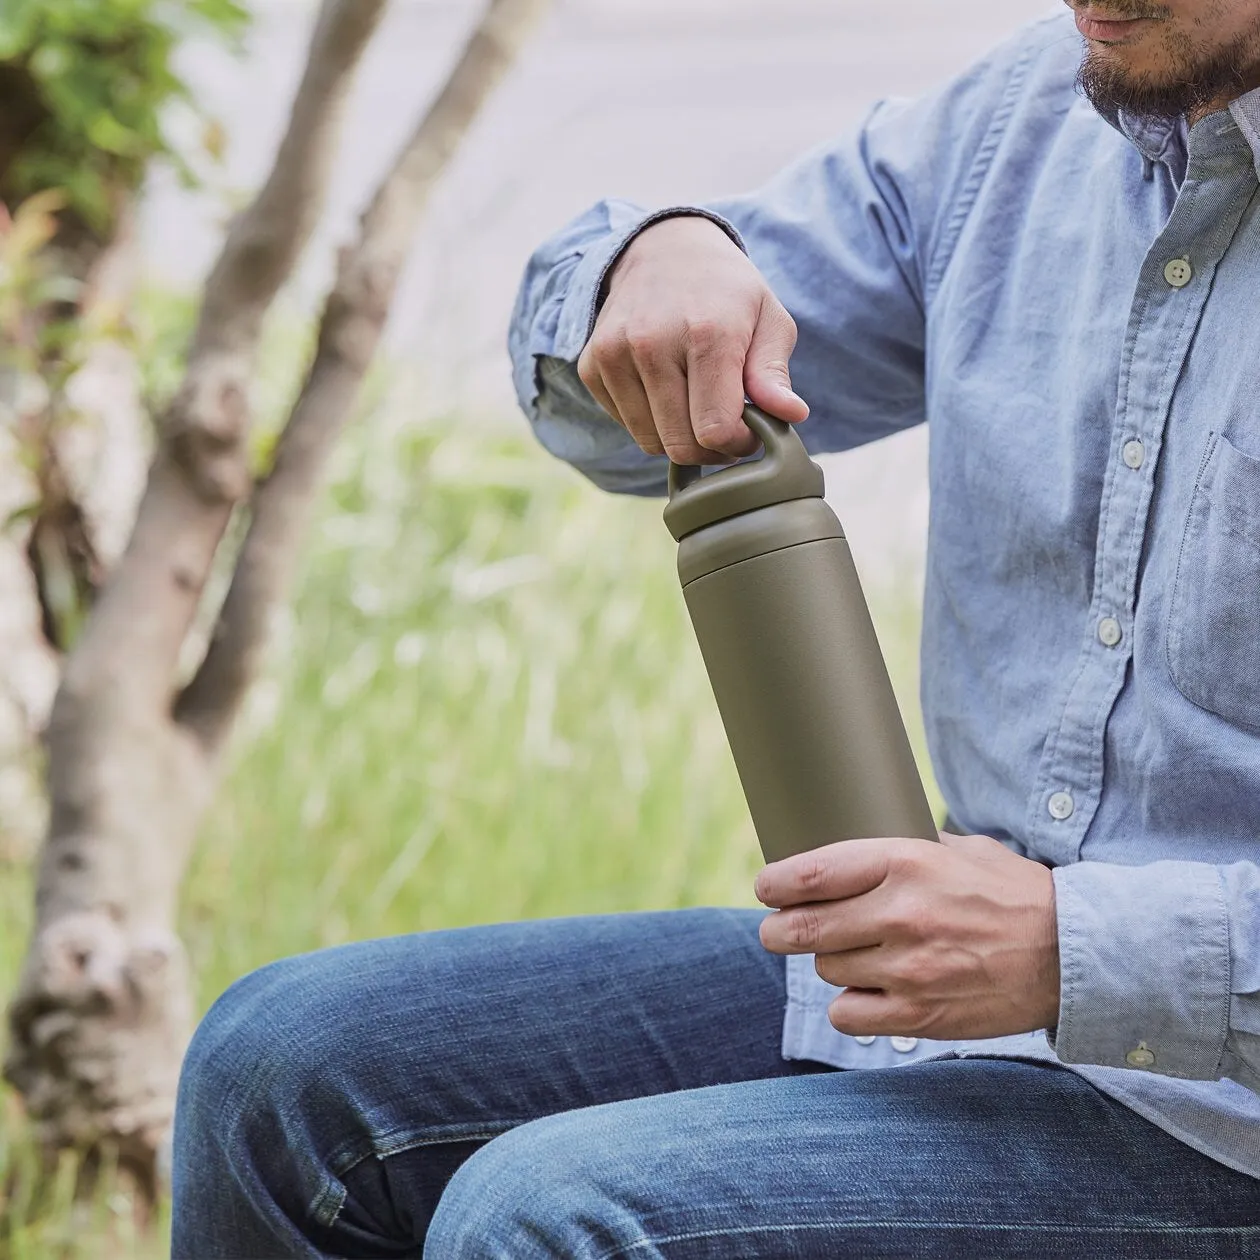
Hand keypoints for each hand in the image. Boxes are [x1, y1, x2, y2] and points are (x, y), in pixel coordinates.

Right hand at [577, 215, 808, 465]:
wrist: (664, 250)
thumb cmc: (727, 292)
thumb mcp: (769, 319)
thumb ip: (774, 373)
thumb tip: (792, 415)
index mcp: (706, 333)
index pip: (715, 429)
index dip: (737, 444)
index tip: (748, 430)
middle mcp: (652, 343)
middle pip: (681, 444)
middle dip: (710, 449)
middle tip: (725, 425)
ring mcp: (615, 354)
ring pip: (651, 442)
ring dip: (679, 437)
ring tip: (697, 406)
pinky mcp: (591, 365)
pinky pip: (626, 425)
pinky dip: (650, 421)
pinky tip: (666, 391)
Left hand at [756, 833, 1060, 1040]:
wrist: (1073, 954)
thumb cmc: (1013, 894)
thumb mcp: (959, 849)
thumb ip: (905, 848)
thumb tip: (851, 847)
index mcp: (905, 863)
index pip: (812, 873)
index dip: (775, 882)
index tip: (766, 887)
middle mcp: (900, 915)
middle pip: (804, 928)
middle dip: (778, 929)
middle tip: (776, 929)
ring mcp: (908, 969)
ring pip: (826, 969)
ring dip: (828, 962)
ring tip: (851, 953)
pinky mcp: (920, 1014)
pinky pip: (848, 1014)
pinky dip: (850, 1004)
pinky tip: (867, 990)